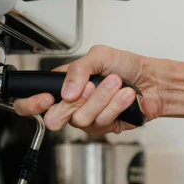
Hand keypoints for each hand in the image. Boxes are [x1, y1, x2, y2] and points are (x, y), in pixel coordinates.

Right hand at [12, 46, 164, 134]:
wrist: (152, 80)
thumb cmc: (126, 65)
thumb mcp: (99, 55)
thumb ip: (77, 70)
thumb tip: (66, 91)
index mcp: (63, 84)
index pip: (32, 101)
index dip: (32, 104)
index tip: (47, 98)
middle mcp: (71, 104)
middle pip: (55, 116)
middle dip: (77, 100)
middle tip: (91, 86)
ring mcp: (87, 117)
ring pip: (82, 118)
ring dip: (103, 98)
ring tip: (116, 84)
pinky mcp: (104, 127)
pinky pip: (102, 122)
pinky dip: (116, 105)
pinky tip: (125, 96)